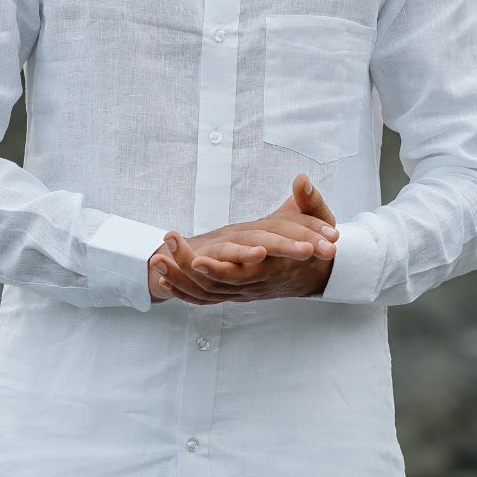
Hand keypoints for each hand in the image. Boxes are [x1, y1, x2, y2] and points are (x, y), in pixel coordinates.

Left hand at [148, 175, 337, 303]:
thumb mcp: (319, 220)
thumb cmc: (315, 243)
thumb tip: (302, 178)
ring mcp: (244, 291)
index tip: (195, 259)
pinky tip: (163, 281)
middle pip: (216, 286)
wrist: (316, 272)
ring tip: (156, 259)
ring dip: (179, 279)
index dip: (219, 268)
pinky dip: (184, 293)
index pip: (243, 273)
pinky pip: (206, 299)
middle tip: (162, 253)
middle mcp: (256, 285)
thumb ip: (311, 200)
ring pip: (207, 293)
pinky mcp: (235, 292)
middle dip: (187, 270)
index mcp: (274, 268)